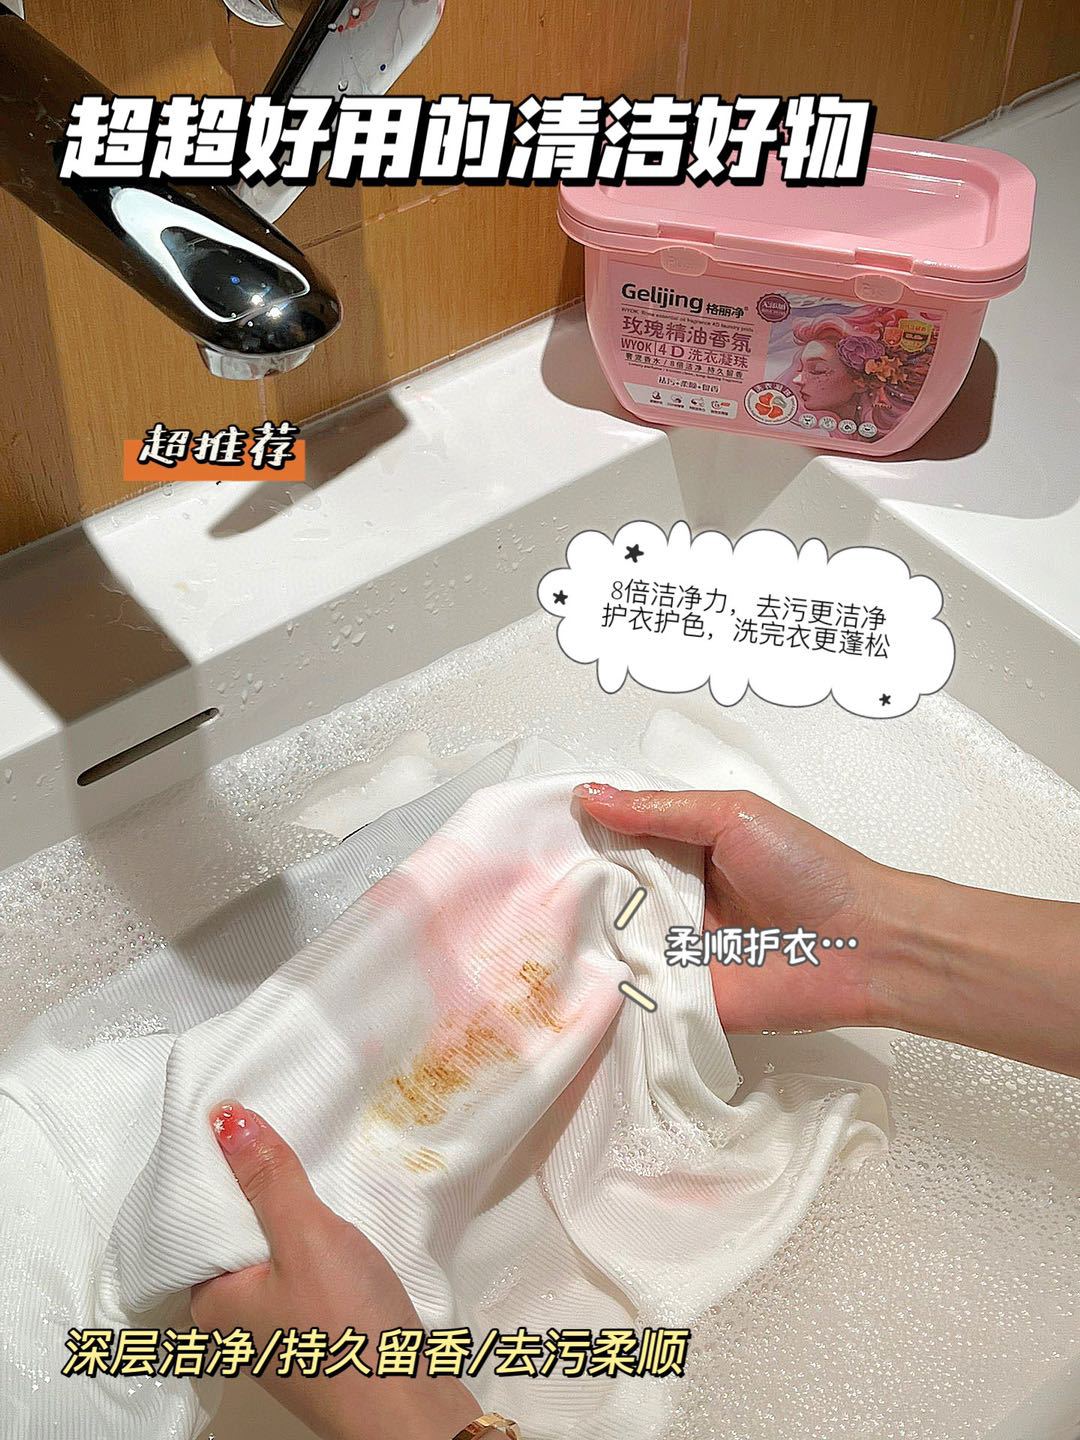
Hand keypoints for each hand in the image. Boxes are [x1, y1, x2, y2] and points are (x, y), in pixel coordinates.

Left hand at [191, 1102, 479, 1439]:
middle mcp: (233, 1322)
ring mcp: (276, 1333)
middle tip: (272, 1124)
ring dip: (290, 1214)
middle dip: (255, 1187)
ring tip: (306, 1156)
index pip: (195, 1222)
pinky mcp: (316, 1335)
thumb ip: (268, 1177)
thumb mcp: (306, 1236)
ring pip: (272, 1254)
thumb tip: (223, 1118)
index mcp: (211, 1303)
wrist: (408, 1407)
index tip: (229, 1119)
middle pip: (235, 1236)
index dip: (212, 1171)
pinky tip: (336, 1214)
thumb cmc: (346, 1326)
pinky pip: (302, 1272)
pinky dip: (313, 1242)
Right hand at [574, 782, 1079, 1076]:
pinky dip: (604, 982)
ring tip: (524, 922)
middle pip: (605, 892)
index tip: (527, 832)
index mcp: (685, 851)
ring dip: (579, 933)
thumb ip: (657, 810)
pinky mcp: (680, 998)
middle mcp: (674, 900)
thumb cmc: (809, 868)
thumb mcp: (729, 815)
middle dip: (568, 886)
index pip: (617, 841)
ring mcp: (674, 951)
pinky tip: (561, 970)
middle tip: (514, 880)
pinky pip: (633, 991)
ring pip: (610, 940)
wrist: (862, 944)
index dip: (578, 836)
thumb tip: (588, 796)